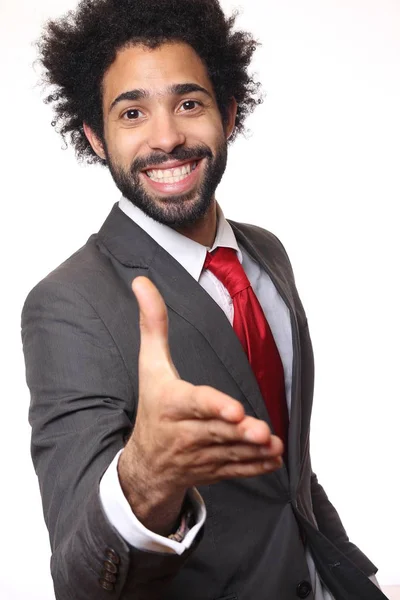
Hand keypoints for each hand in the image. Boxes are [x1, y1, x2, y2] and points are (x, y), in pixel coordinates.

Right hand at [118, 276, 283, 533]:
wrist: (146, 464)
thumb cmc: (152, 406)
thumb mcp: (149, 365)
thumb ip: (152, 324)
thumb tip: (141, 281)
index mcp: (171, 403)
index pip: (194, 403)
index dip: (213, 407)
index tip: (233, 410)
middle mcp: (184, 432)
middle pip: (215, 431)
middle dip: (239, 433)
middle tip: (261, 430)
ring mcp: (200, 455)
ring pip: (229, 452)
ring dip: (253, 450)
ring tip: (274, 444)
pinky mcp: (213, 469)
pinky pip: (235, 469)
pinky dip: (255, 466)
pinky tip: (274, 459)